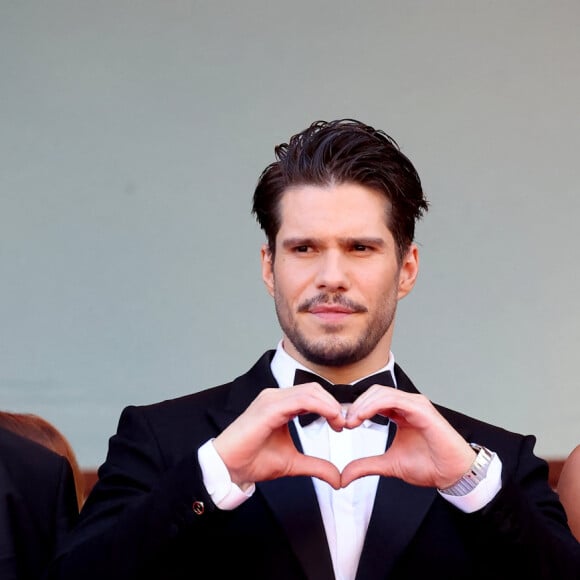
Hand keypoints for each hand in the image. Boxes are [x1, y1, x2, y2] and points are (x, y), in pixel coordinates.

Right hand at [213, 383, 345, 489]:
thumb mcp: (293, 463)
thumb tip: (338, 478)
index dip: (331, 406)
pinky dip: (320, 406)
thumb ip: (316, 466)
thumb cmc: (253, 460)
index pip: (312, 394)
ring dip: (330, 405)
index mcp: (281, 405)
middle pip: (314, 389)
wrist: (229, 468)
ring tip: (339, 422)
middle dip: (333, 404)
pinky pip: (300, 399)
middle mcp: (275, 397)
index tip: (342, 425)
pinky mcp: (268, 407)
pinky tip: (330, 418)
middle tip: (344, 424)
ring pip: (309, 391)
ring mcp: (271, 399)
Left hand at [341, 387, 475, 487]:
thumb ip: (366, 466)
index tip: (343, 424)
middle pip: (374, 392)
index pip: (373, 399)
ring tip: (352, 420)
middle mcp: (408, 404)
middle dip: (356, 405)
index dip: (356, 408)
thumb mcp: (390, 464)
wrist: (453, 475)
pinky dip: (375, 405)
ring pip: (382, 392)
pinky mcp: (422, 410)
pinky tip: (364, 417)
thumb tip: (345, 475)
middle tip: (345, 422)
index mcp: (401, 412)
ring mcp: (416, 404)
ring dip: (363, 404)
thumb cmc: (430, 465)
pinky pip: (395, 400)